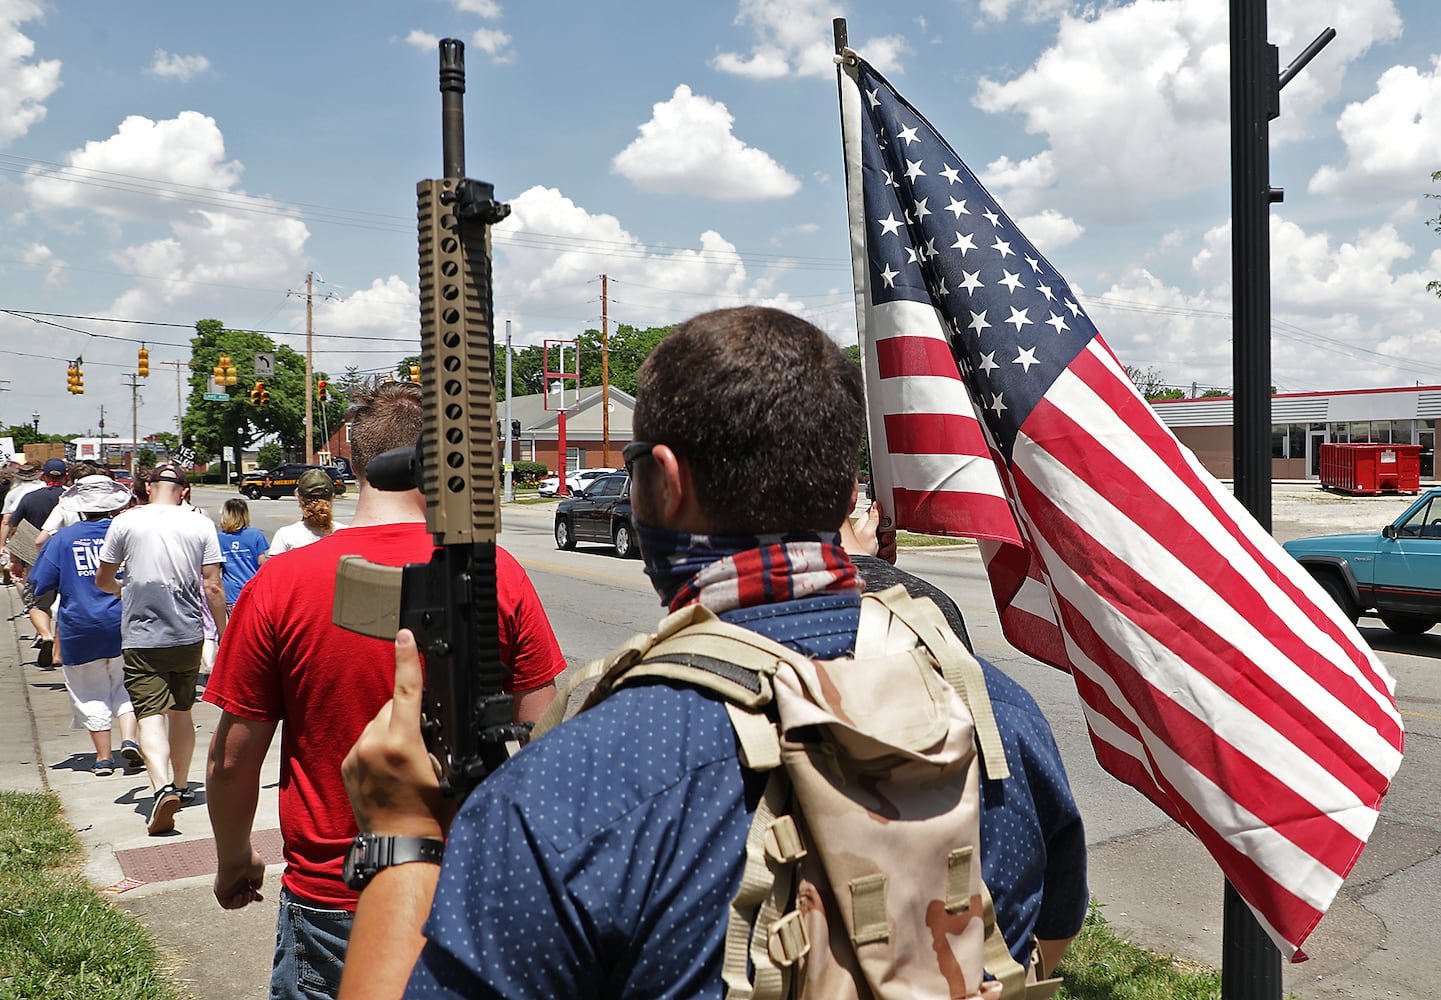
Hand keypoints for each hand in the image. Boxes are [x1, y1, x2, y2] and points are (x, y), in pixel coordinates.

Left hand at [213, 848, 265, 908]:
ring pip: (235, 903)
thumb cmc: (249, 861)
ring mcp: (227, 887)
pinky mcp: (220, 891)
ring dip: (243, 902)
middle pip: (242, 898)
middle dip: (250, 899)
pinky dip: (234, 904)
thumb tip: (254, 889)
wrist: (236, 857)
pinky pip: (226, 904)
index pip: (249, 890)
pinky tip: (239, 896)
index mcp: (245, 877)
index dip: (255, 896)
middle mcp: (235, 883)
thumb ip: (258, 883)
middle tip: (253, 892)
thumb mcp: (259, 872)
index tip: (261, 898)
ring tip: (247, 893)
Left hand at [342, 630, 455, 839]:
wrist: (399, 845)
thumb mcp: (445, 768)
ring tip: (404, 762)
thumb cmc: (430, 812)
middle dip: (407, 714)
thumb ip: (432, 738)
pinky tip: (388, 769)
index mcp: (402, 743)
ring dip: (391, 730)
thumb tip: (426, 719)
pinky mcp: (346, 766)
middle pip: (392, 706)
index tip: (405, 635)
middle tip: (421, 742)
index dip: (407, 659)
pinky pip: (364, 741)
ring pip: (377, 723)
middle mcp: (374, 745)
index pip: (407, 690)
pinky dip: (377, 746)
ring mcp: (356, 756)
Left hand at [848, 501, 897, 564]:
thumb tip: (876, 504)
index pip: (879, 514)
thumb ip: (874, 518)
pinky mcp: (880, 554)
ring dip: (888, 548)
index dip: (886, 519)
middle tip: (882, 540)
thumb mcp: (867, 532)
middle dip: (889, 537)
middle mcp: (870, 533)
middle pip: (888, 529)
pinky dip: (889, 556)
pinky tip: (882, 557)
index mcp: (865, 524)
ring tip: (880, 552)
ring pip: (891, 542)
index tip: (887, 525)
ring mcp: (875, 544)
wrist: (860, 571)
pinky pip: (891, 553)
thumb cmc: (856, 553)